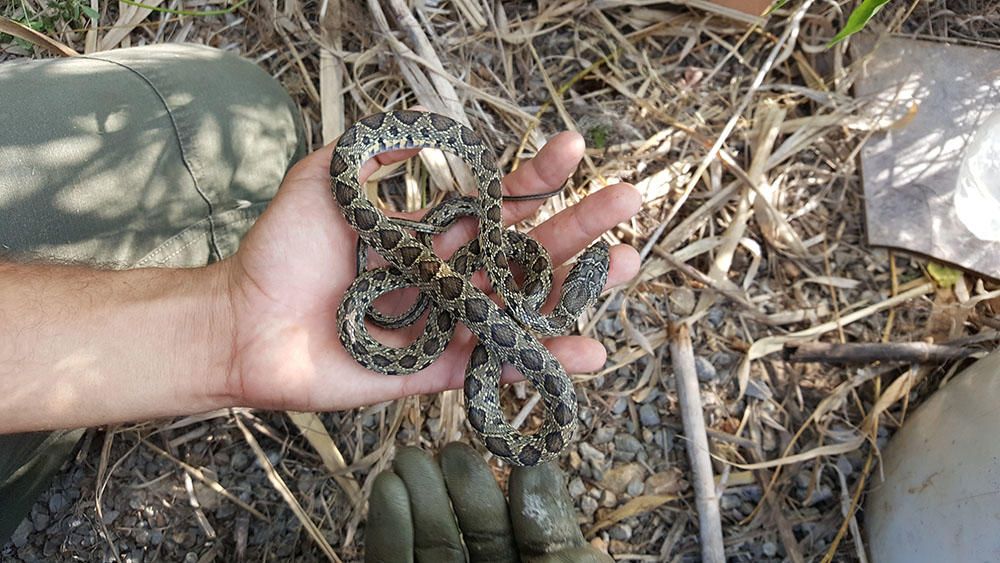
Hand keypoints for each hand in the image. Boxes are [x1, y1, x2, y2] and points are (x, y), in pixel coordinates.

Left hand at [220, 129, 640, 410]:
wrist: (245, 325)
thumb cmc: (280, 251)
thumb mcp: (326, 182)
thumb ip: (378, 155)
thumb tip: (429, 120)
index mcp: (428, 225)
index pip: (496, 195)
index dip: (536, 173)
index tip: (573, 148)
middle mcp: (448, 269)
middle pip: (526, 246)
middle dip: (579, 222)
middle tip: (628, 201)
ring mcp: (448, 318)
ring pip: (525, 304)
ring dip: (579, 288)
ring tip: (628, 265)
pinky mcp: (438, 367)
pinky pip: (496, 364)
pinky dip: (541, 361)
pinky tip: (586, 353)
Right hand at [366, 443, 611, 562]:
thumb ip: (556, 533)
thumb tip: (533, 468)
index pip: (527, 531)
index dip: (510, 486)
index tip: (495, 444)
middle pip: (473, 530)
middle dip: (455, 482)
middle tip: (444, 445)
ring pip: (431, 543)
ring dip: (417, 496)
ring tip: (408, 456)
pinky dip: (388, 529)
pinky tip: (386, 489)